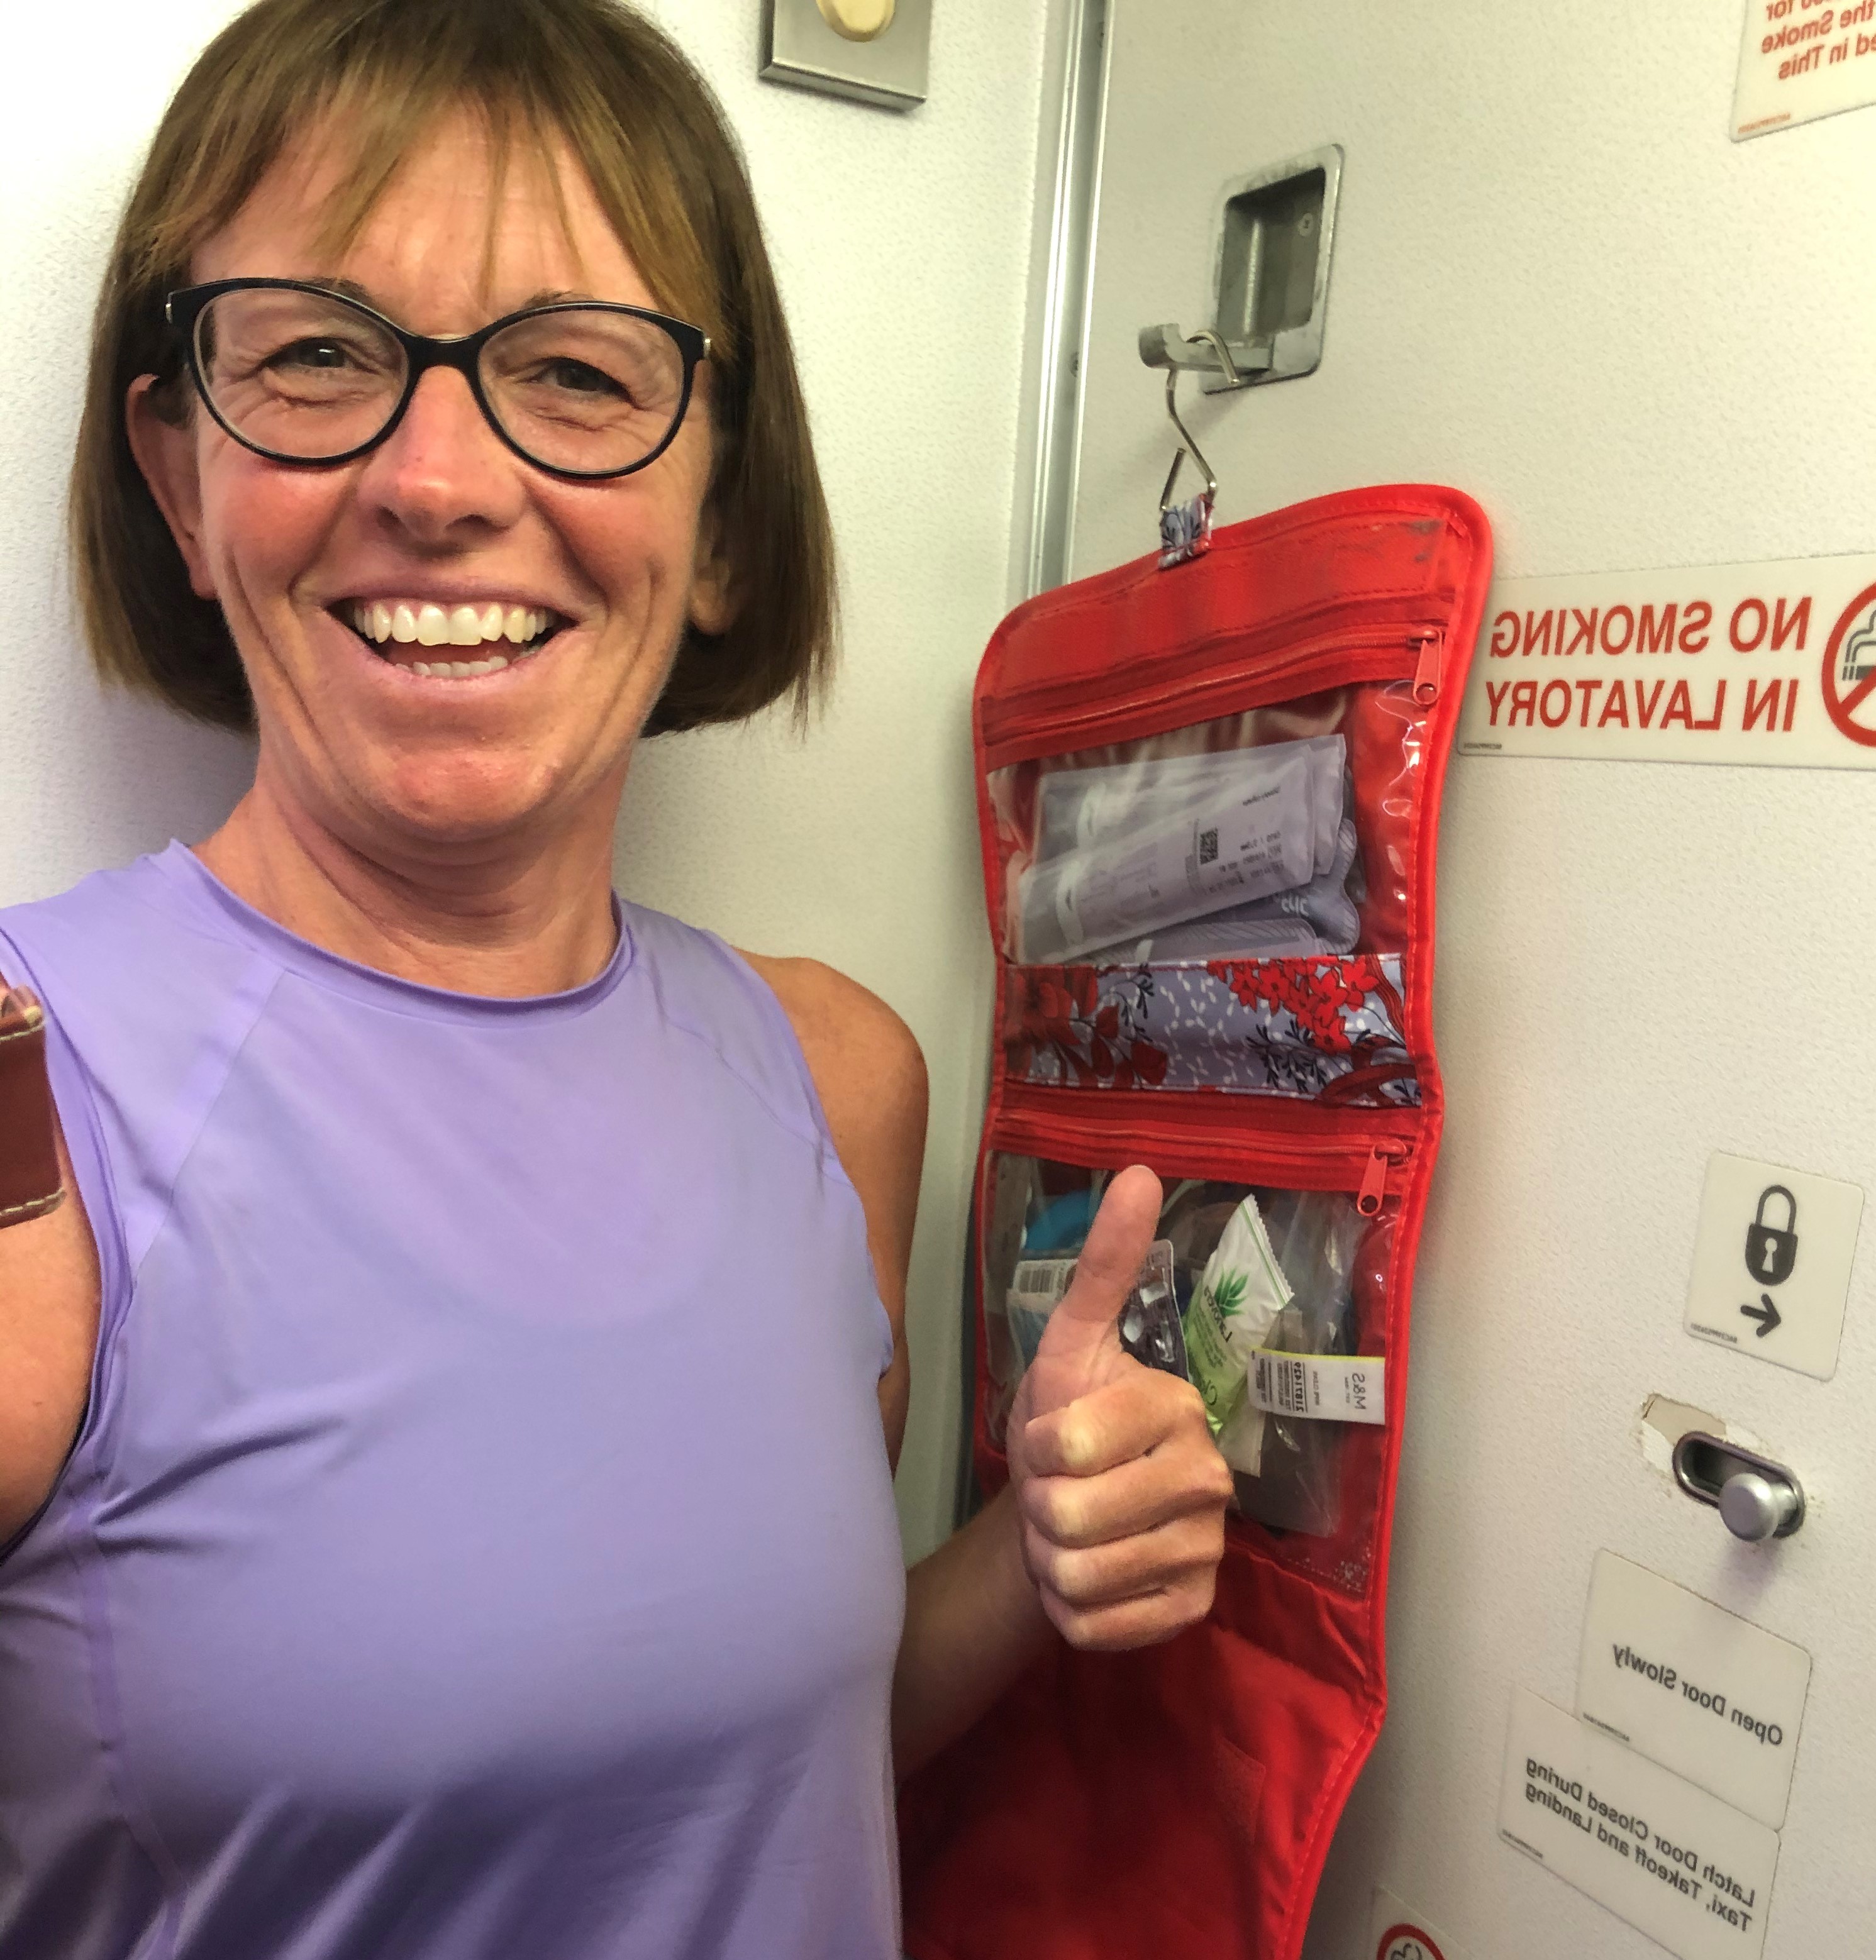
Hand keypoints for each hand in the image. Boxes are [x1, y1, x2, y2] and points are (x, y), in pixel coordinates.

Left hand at [1006, 1165, 1234, 1650]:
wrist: (1061, 1515)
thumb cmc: (1063, 1421)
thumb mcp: (1068, 1341)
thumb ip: (1105, 1264)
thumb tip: (1140, 1170)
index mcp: (1178, 1407)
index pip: (1066, 1445)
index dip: (1036, 1447)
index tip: (1052, 1438)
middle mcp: (1210, 1478)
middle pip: (1071, 1516)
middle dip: (1039, 1508)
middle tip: (1055, 1493)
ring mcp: (1207, 1552)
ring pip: (1080, 1576)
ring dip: (1051, 1561)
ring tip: (1069, 1534)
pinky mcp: (1192, 1614)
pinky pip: (1099, 1628)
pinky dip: (1073, 1612)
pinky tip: (1091, 1581)